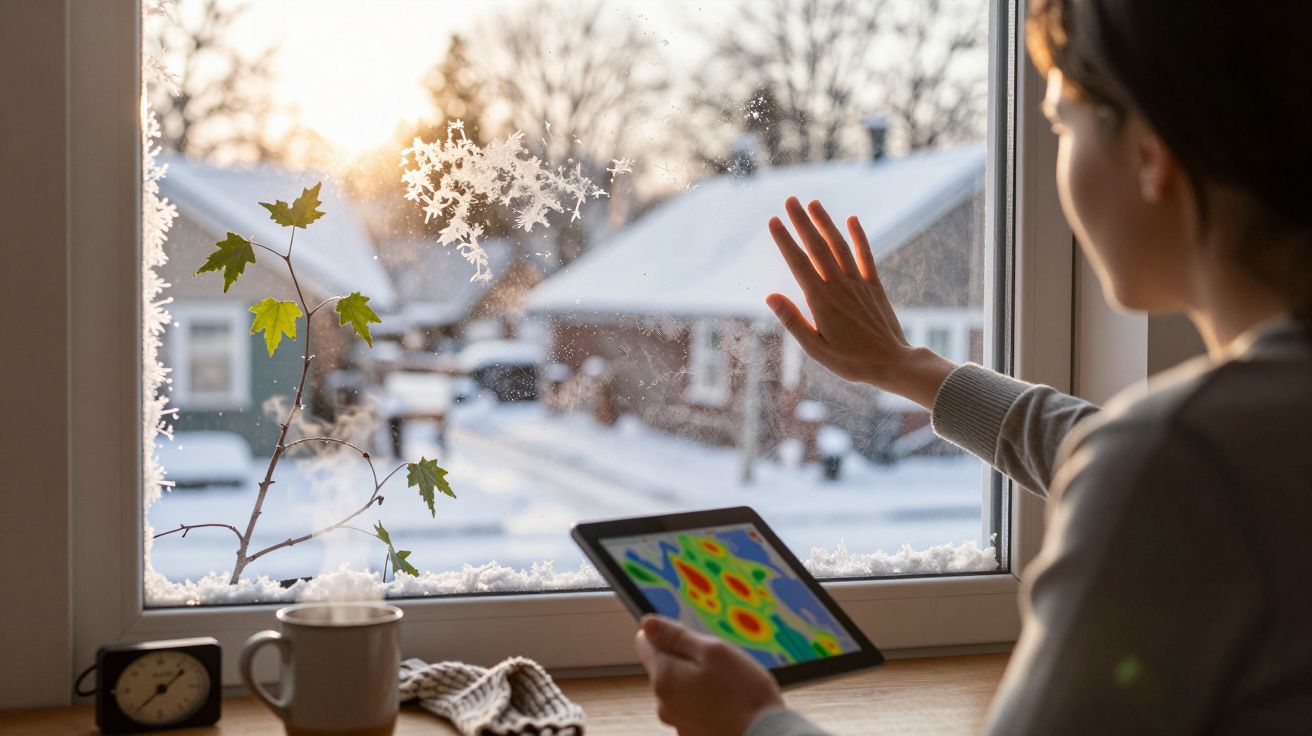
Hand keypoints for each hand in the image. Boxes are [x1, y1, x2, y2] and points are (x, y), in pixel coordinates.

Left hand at [634, 615, 783, 735]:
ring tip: (726, 686)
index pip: (644, 642)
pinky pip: (690, 707)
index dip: (667, 635)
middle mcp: (662, 703)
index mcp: (664, 677)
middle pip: (664, 666)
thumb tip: (648, 623)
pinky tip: (726, 704)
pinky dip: (704, 702)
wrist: (765, 735)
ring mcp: (676, 721)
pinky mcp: (690, 733)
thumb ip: (676, 636)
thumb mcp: (714, 651)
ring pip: (679, 687)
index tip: (692, 641)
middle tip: (718, 664)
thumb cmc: (744, 693)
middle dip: (686, 659)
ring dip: (696, 681)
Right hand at [766, 196, 957, 408]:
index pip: (798, 263)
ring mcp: (858, 284)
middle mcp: (839, 286)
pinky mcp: (874, 286)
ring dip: (826, 223)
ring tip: (813, 203)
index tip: (774, 221)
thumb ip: (793, 320)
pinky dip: (859, 236)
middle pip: (817, 247)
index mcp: (821, 301)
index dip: (785, 240)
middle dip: (802, 222)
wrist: (892, 363)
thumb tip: (770, 296)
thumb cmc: (850, 361)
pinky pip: (866, 256)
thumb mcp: (815, 348)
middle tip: (789, 200)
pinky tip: (852, 219)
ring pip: (839, 246)